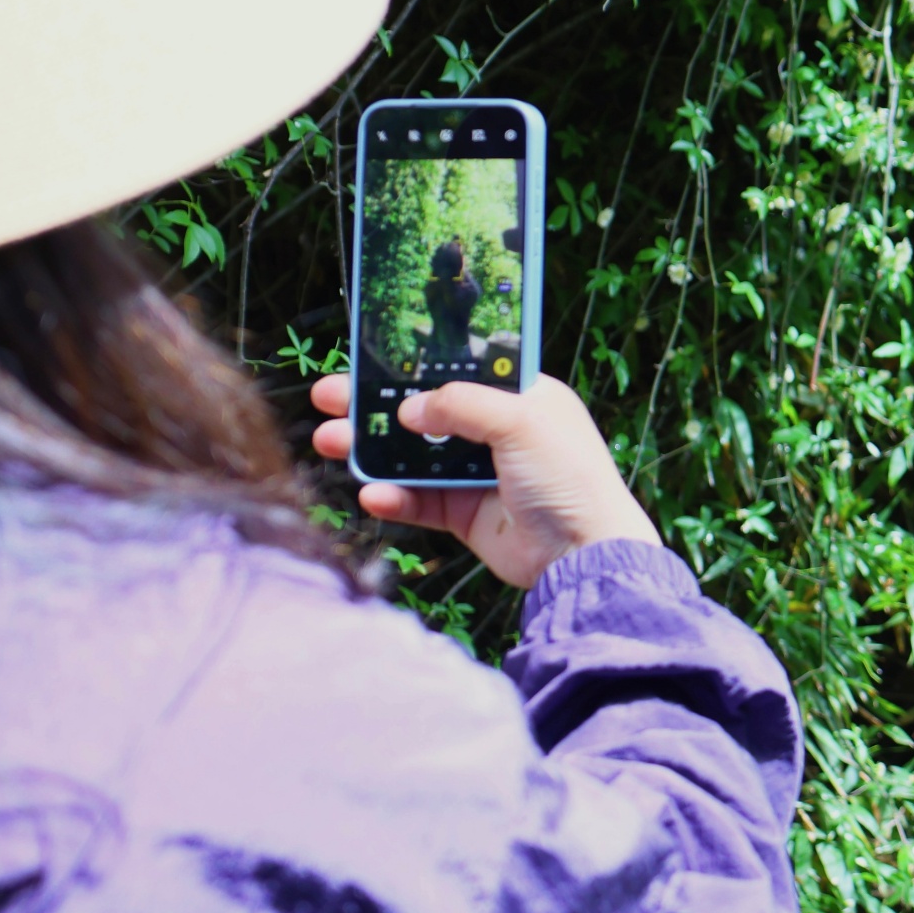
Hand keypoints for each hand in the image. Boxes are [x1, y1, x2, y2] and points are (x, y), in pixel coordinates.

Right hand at [310, 370, 660, 588]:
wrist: (583, 555)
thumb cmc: (569, 478)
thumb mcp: (521, 422)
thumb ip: (462, 405)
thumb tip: (411, 408)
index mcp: (521, 397)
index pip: (460, 370)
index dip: (416, 365)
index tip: (371, 357)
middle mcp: (498, 432)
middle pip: (427, 412)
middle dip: (376, 405)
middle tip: (330, 397)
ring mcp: (480, 474)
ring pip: (414, 456)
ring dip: (372, 450)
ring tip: (329, 442)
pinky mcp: (467, 514)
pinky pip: (420, 501)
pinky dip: (394, 497)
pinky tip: (372, 494)